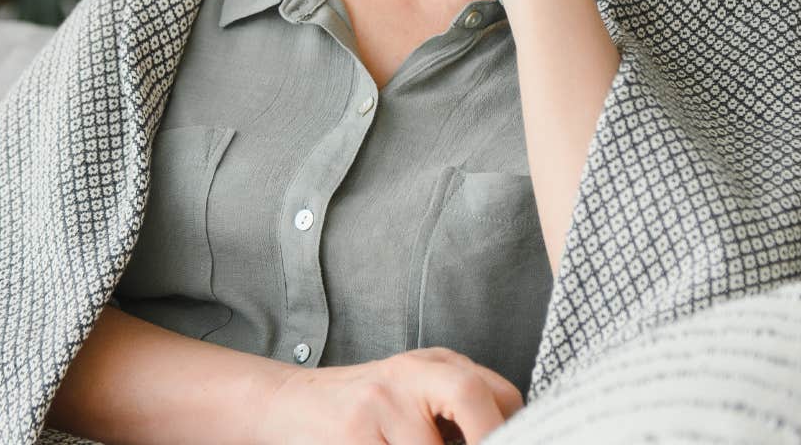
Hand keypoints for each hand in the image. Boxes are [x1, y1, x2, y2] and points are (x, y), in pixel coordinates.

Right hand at [251, 347, 524, 443]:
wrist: (288, 405)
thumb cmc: (363, 412)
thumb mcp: (415, 395)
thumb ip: (460, 411)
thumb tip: (509, 438)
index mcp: (437, 364)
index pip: (501, 394)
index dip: (512, 430)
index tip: (511, 444)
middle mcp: (410, 374)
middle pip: (469, 391)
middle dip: (486, 436)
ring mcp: (380, 402)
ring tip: (401, 444)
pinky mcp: (353, 432)